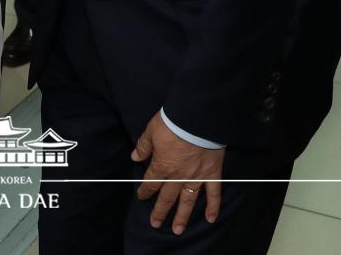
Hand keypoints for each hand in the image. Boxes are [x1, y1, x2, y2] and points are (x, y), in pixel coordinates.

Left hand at [132, 112, 223, 234]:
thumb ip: (144, 146)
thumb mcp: (152, 130)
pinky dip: (214, 207)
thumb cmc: (173, 122)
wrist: (197, 118)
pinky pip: (214, 193)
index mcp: (162, 166)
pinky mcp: (212, 174)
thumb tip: (135, 157)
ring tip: (178, 230)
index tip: (141, 197)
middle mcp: (179, 176)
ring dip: (182, 216)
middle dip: (160, 210)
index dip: (145, 190)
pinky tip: (211, 219)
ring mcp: (196, 177)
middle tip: (155, 224)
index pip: (151, 182)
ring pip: (188, 200)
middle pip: (167, 197)